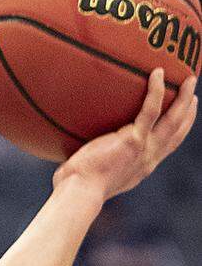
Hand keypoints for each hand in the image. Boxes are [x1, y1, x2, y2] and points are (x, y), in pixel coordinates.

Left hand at [54, 69, 196, 201]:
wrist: (78, 194)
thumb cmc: (75, 188)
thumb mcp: (92, 174)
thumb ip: (93, 160)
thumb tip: (76, 148)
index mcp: (141, 168)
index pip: (166, 147)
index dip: (178, 131)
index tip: (183, 116)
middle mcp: (148, 160)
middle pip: (177, 133)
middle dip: (187, 113)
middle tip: (192, 93)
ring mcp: (144, 150)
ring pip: (173, 120)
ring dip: (184, 98)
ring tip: (189, 78)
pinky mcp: (134, 140)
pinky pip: (150, 109)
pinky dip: (156, 90)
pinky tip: (157, 72)